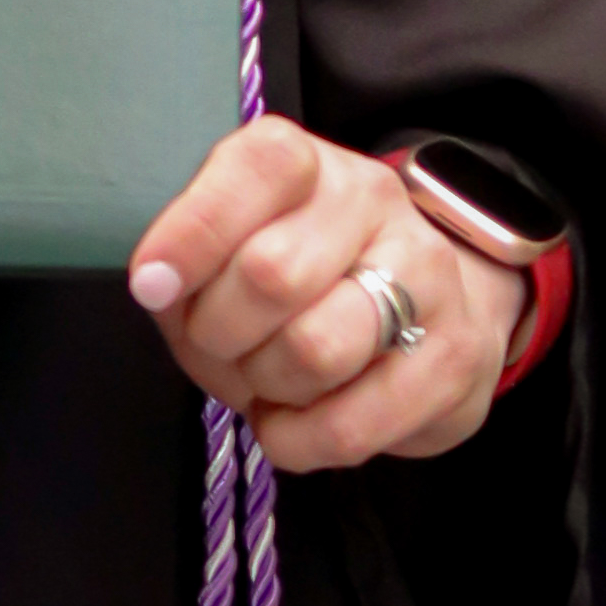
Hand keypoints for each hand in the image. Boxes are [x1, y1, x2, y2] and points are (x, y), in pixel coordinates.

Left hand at [126, 118, 526, 470]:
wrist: (431, 308)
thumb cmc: (300, 282)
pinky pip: (350, 425)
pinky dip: (297, 441)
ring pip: (317, 349)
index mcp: (309, 165)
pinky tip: (292, 424)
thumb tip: (155, 284)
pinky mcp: (453, 361)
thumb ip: (186, 264)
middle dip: (219, 331)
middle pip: (273, 272)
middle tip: (216, 345)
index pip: (260, 167)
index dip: (195, 230)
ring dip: (264, 384)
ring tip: (264, 380)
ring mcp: (427, 277)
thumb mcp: (228, 254)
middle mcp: (373, 203)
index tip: (152, 284)